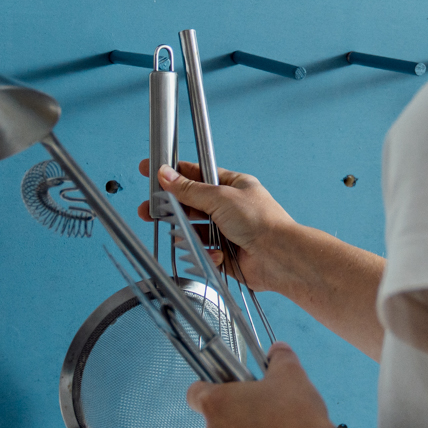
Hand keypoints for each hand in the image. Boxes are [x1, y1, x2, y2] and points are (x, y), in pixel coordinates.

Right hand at [141, 161, 296, 292]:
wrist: (279, 256)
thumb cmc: (261, 221)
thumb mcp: (220, 197)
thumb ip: (190, 189)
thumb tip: (166, 175)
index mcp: (233, 186)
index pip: (197, 175)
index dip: (174, 173)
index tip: (152, 171)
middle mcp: (230, 208)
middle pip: (191, 204)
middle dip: (171, 208)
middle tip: (148, 209)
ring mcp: (228, 231)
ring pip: (195, 231)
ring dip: (188, 234)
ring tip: (179, 234)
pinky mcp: (227, 255)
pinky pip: (205, 252)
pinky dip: (207, 254)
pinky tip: (215, 254)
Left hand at [189, 345, 336, 427]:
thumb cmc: (297, 419)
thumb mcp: (292, 375)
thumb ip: (280, 358)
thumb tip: (277, 351)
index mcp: (217, 405)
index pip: (194, 393)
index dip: (211, 388)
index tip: (231, 389)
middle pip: (217, 423)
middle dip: (239, 418)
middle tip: (268, 414)